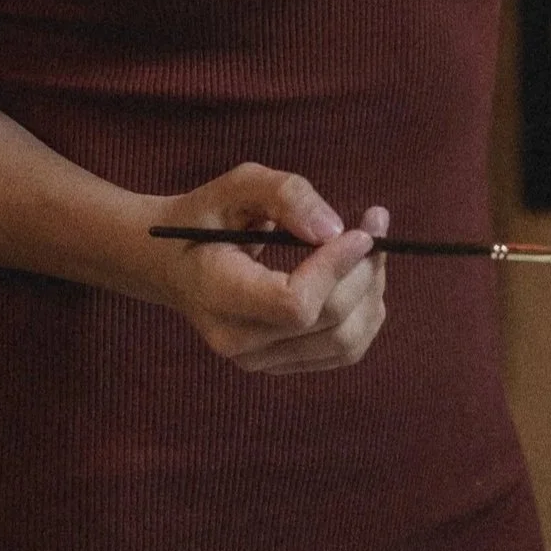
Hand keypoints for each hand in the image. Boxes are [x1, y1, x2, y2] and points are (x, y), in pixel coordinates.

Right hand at [144, 163, 388, 374]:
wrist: (174, 262)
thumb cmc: (208, 217)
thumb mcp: (237, 186)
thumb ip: (285, 196)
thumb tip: (334, 230)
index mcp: (218, 294)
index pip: (293, 304)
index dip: (336, 269)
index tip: (361, 231)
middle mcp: (238, 341)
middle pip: (327, 322)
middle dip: (365, 271)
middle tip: (376, 224)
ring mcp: (259, 361)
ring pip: (345, 343)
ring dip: (371, 292)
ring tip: (370, 250)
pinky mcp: (280, 364)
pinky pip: (342, 351)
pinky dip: (363, 313)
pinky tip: (357, 278)